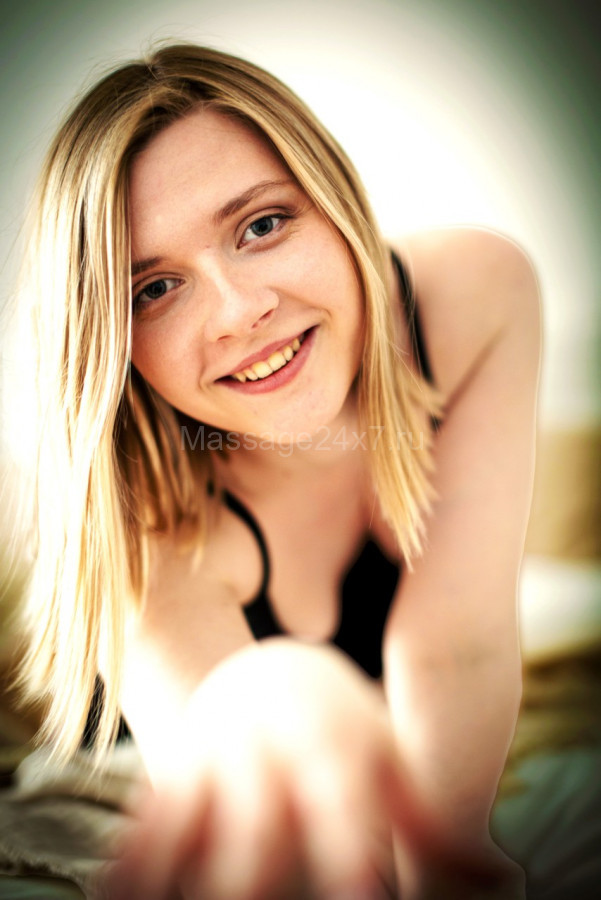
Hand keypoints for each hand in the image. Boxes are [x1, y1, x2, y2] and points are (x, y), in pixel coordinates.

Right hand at [105, 639, 404, 898]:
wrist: (271, 681)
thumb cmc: (345, 733)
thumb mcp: (388, 759)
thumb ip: (432, 818)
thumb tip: (502, 879)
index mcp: (328, 734)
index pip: (338, 788)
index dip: (348, 846)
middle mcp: (266, 742)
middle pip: (258, 817)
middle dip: (259, 875)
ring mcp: (214, 757)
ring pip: (193, 817)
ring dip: (187, 867)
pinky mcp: (175, 776)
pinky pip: (149, 818)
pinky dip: (138, 853)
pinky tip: (118, 893)